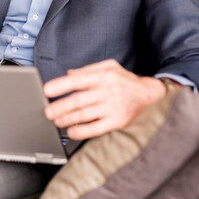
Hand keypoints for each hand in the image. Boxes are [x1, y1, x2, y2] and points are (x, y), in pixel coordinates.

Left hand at [44, 59, 166, 139]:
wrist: (151, 96)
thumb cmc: (127, 81)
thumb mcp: (110, 67)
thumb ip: (88, 70)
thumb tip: (69, 74)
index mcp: (104, 76)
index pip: (78, 80)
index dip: (60, 85)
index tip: (47, 90)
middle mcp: (108, 91)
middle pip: (78, 100)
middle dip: (60, 106)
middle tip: (47, 112)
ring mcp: (113, 107)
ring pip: (85, 115)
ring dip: (67, 119)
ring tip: (56, 121)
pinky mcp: (118, 122)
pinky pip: (96, 128)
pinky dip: (82, 131)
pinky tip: (72, 131)